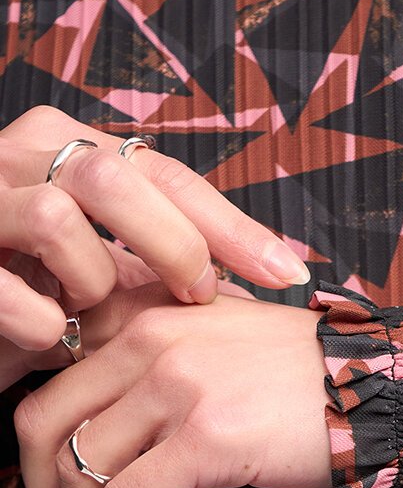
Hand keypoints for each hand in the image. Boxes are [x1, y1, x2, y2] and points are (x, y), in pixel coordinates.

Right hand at [0, 105, 310, 349]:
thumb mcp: (95, 269)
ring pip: (58, 217)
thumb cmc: (23, 291)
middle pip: (116, 177)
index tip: (289, 274)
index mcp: (67, 148)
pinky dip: (39, 323)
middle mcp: (19, 155)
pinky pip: (8, 289)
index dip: (232, 225)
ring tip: (82, 313)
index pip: (166, 174)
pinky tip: (45, 339)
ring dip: (88, 279)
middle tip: (196, 298)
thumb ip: (154, 263)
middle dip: (172, 244)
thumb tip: (256, 281)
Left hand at [14, 285, 331, 487]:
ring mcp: (176, 386)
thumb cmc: (309, 373)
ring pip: (80, 472)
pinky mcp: (206, 437)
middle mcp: (151, 341)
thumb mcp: (223, 340)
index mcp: (147, 315)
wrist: (382, 384)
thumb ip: (162, 356)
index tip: (61, 485)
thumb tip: (111, 417)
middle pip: (44, 426)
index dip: (40, 445)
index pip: (51, 378)